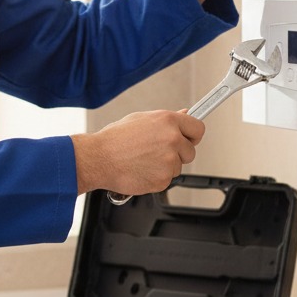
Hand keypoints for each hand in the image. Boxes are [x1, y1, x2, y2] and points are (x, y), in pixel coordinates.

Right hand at [70, 110, 204, 195]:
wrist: (98, 159)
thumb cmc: (115, 139)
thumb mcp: (141, 119)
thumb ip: (166, 120)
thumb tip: (184, 116)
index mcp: (168, 121)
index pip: (198, 128)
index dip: (193, 135)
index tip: (189, 139)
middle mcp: (172, 139)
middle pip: (190, 152)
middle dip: (178, 154)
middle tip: (158, 152)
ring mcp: (169, 161)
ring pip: (178, 167)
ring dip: (166, 166)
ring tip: (144, 160)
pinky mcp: (163, 179)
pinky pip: (167, 180)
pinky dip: (156, 178)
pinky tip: (141, 169)